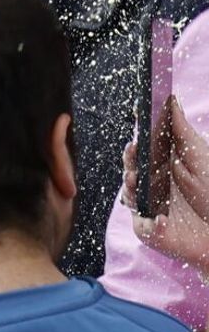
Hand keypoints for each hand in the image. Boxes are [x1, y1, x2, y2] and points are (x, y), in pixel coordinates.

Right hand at [127, 108, 208, 273]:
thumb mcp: (200, 157)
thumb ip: (182, 132)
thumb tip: (171, 101)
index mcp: (161, 165)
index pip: (142, 150)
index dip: (137, 140)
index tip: (136, 128)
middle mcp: (151, 185)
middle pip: (130, 170)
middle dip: (130, 161)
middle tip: (134, 152)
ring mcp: (148, 208)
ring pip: (130, 196)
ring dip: (132, 188)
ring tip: (138, 180)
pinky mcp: (150, 230)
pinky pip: (144, 225)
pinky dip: (153, 223)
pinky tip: (162, 219)